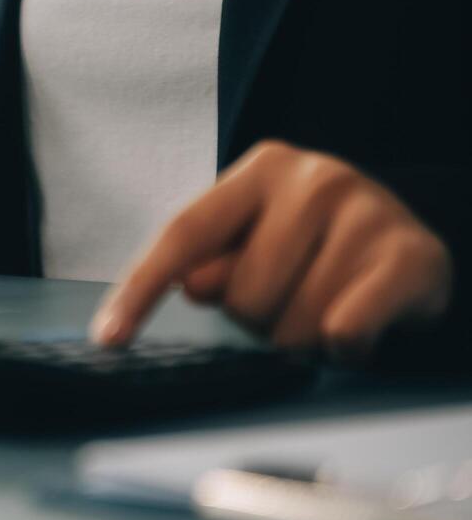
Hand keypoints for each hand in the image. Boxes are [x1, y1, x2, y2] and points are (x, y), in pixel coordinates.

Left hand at [91, 140, 453, 361]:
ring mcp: (366, 212)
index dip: (141, 289)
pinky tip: (358, 328)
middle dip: (257, 319)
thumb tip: (192, 284)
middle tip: (290, 300)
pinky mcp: (411, 255)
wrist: (410, 242)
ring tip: (327, 308)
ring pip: (292, 325)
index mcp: (259, 170)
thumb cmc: (315, 245)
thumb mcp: (255, 241)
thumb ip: (213, 262)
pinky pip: (344, 331)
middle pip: (241, 297)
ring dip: (302, 339)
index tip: (108, 337)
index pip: (184, 235)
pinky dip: (344, 349)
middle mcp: (313, 179)